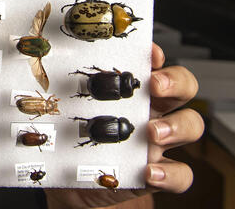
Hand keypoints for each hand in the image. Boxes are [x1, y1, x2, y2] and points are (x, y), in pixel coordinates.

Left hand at [45, 43, 203, 208]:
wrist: (72, 181)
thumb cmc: (73, 137)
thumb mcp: (69, 107)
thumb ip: (68, 87)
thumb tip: (44, 60)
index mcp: (130, 89)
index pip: (154, 62)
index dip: (156, 54)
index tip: (149, 52)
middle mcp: (150, 109)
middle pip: (183, 86)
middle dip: (175, 81)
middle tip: (156, 85)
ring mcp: (157, 141)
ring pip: (190, 125)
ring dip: (177, 126)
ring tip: (152, 131)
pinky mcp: (158, 173)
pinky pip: (181, 173)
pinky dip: (170, 174)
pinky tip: (150, 171)